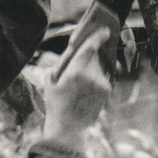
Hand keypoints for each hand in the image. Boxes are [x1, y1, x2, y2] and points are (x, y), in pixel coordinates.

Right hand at [43, 27, 112, 149]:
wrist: (68, 128)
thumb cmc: (56, 103)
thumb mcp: (51, 81)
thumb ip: (62, 62)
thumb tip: (73, 48)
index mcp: (75, 71)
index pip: (90, 46)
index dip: (98, 36)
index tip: (104, 29)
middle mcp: (91, 75)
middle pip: (96, 55)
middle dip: (94, 51)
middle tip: (91, 47)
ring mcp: (101, 84)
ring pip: (101, 65)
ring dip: (95, 64)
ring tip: (85, 70)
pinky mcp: (106, 91)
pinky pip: (104, 76)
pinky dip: (98, 75)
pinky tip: (89, 82)